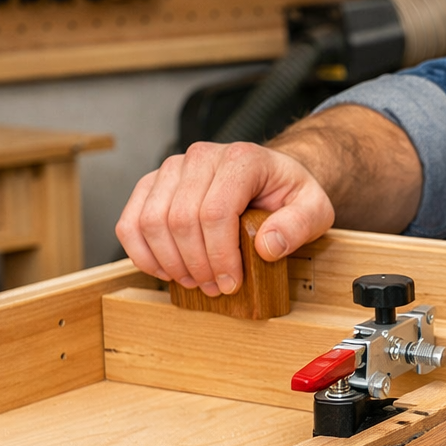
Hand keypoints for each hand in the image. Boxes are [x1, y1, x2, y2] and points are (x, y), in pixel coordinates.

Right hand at [115, 141, 334, 296]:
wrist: (272, 177)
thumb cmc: (288, 194)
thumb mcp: (314, 209)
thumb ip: (299, 226)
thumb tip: (267, 247)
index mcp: (241, 159)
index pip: (215, 212)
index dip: (219, 256)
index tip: (232, 284)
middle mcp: (201, 156)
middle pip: (180, 219)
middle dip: (196, 265)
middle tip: (214, 289)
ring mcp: (173, 168)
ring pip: (150, 222)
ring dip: (169, 263)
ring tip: (194, 282)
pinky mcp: (153, 184)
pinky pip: (130, 221)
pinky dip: (141, 253)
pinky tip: (165, 271)